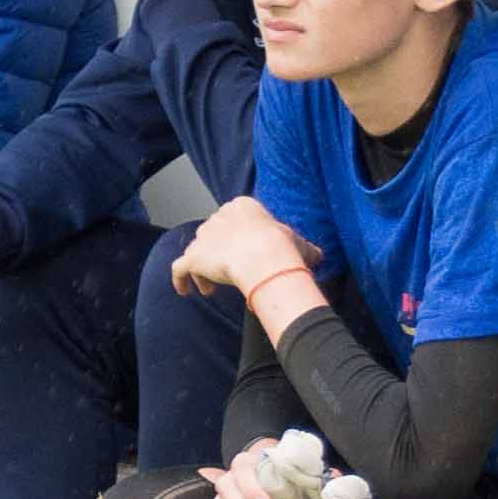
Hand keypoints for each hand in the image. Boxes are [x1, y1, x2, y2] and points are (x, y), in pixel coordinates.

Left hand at [167, 196, 312, 304]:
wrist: (264, 257)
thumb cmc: (283, 248)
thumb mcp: (299, 244)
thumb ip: (305, 248)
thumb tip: (319, 256)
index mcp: (242, 207)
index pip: (233, 221)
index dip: (235, 240)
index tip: (242, 257)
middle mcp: (219, 217)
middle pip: (213, 235)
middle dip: (217, 255)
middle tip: (226, 276)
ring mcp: (203, 236)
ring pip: (197, 251)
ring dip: (202, 271)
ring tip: (210, 289)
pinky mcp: (193, 256)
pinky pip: (179, 268)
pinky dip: (180, 280)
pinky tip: (184, 291)